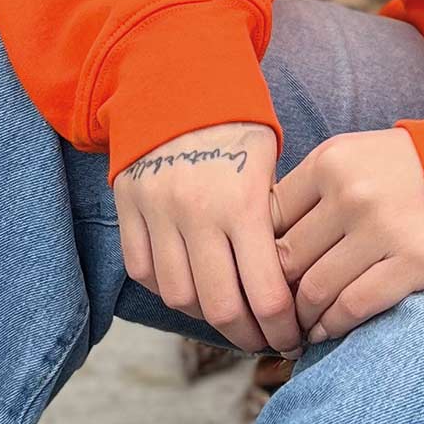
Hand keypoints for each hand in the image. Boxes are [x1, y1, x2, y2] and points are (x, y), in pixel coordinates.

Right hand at [111, 120, 302, 359]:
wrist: (179, 82)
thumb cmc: (238, 128)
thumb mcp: (270, 167)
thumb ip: (274, 225)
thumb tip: (291, 289)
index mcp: (242, 201)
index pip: (265, 292)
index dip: (283, 327)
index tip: (295, 337)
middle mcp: (196, 212)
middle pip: (221, 307)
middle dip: (249, 335)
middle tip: (266, 341)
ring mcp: (157, 212)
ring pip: (180, 297)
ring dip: (207, 319)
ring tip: (232, 319)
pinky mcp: (128, 209)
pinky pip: (145, 273)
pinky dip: (169, 290)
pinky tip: (194, 287)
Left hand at [270, 128, 423, 344]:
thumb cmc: (396, 171)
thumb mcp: (348, 157)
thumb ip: (306, 191)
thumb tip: (256, 246)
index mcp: (330, 162)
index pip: (269, 219)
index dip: (258, 253)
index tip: (258, 274)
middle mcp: (352, 193)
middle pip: (287, 260)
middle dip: (275, 293)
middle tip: (271, 312)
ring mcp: (383, 229)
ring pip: (314, 290)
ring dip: (300, 318)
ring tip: (298, 326)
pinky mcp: (412, 262)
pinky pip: (352, 307)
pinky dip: (331, 326)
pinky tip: (325, 330)